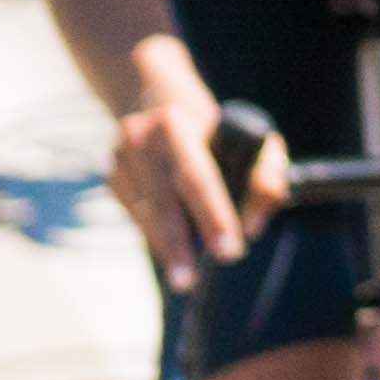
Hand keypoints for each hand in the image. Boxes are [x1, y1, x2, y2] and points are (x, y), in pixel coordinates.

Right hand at [106, 61, 261, 277]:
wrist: (157, 98)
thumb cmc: (218, 128)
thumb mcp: (253, 139)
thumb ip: (267, 177)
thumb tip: (251, 228)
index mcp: (175, 123)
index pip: (197, 176)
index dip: (214, 215)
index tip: (230, 250)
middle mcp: (139, 139)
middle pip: (163, 201)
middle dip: (179, 243)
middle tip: (191, 281)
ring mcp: (118, 159)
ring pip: (146, 214)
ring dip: (167, 246)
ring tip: (185, 278)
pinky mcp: (111, 178)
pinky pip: (137, 216)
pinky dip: (156, 235)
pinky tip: (171, 251)